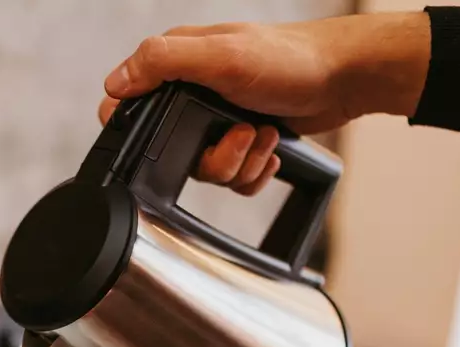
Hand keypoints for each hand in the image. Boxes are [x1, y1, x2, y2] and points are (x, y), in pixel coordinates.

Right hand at [98, 13, 430, 193]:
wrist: (344, 78)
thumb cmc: (291, 58)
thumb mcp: (221, 54)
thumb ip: (163, 62)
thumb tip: (115, 83)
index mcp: (180, 64)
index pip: (130, 102)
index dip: (141, 129)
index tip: (172, 137)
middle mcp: (195, 93)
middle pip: (171, 152)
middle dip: (211, 155)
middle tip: (238, 133)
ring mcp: (219, 120)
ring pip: (206, 171)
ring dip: (239, 161)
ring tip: (262, 134)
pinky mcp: (243, 140)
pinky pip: (233, 178)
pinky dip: (253, 171)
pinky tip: (269, 149)